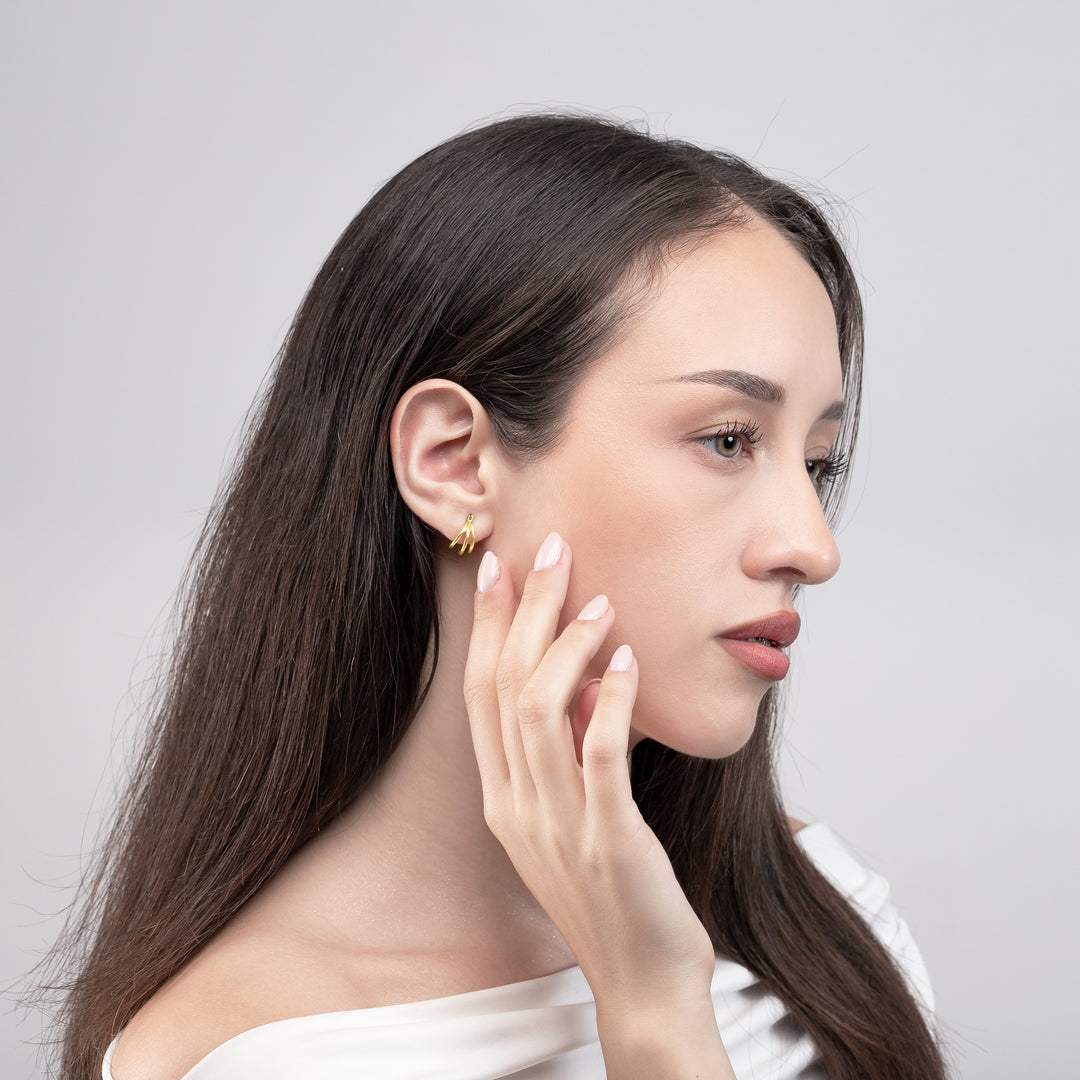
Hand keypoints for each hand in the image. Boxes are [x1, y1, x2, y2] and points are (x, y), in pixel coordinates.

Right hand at [462, 531, 716, 1014]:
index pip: (480, 694)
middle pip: (504, 688)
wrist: (642, 979)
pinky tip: (627, 662)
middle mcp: (518, 806)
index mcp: (503, 797)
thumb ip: (566, 751)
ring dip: (568, 647)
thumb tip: (581, 677)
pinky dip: (609, 702)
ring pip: (541, 713)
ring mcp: (558, 825)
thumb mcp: (572, 814)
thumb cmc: (613, 890)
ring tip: (599, 602)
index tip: (498, 568)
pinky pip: (600, 758)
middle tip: (550, 550)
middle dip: (525, 611)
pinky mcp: (609, 841)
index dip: (488, 626)